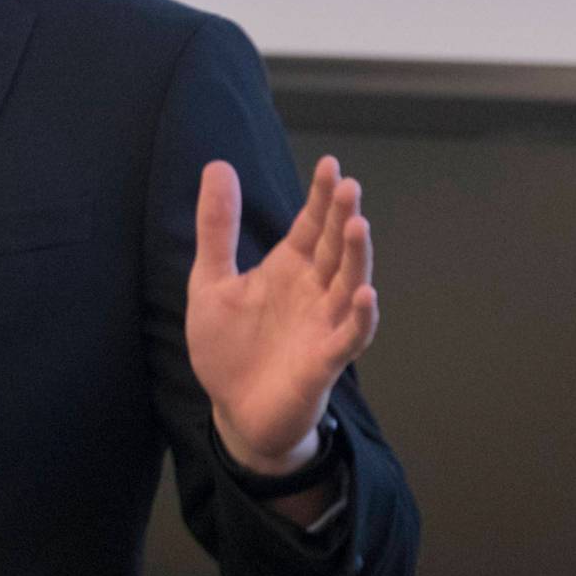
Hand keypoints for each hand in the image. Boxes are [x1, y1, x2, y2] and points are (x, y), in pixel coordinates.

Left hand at [187, 155, 378, 476]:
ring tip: (358, 226)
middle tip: (348, 187)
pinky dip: (361, 317)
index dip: (320, 197)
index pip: (311, 225)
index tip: (330, 164)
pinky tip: (365, 294)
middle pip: (333, 248)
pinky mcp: (325, 360)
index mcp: (288, 270)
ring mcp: (323, 324)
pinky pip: (350, 336)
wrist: (234, 411)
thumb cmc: (228, 348)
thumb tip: (218, 166)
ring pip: (349, 285)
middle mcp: (313, 291)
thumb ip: (216, 228)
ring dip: (356, 258)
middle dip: (342, 218)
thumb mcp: (210, 282)